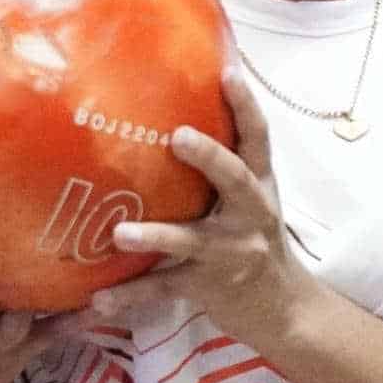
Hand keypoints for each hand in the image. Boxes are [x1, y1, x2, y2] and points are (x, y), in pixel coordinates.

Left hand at [92, 70, 315, 345]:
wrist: (283, 310)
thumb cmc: (253, 243)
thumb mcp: (250, 202)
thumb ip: (220, 169)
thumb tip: (170, 117)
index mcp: (260, 187)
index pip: (258, 139)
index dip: (246, 105)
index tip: (228, 72)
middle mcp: (251, 214)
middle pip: (236, 179)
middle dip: (209, 157)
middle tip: (178, 136)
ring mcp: (232, 252)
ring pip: (193, 241)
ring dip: (157, 236)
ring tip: (121, 233)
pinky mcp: (209, 285)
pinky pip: (165, 288)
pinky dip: (131, 293)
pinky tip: (99, 298)